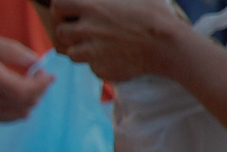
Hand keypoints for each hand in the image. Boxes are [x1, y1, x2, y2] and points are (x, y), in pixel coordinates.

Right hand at [0, 32, 54, 120]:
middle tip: (37, 75)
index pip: (25, 91)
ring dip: (30, 101)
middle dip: (39, 91)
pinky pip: (6, 118)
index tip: (47, 73)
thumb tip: (35, 61)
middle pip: (26, 104)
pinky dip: (18, 110)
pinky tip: (14, 96)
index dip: (42, 84)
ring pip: (19, 115)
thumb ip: (12, 51)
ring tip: (26, 85)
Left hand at [50, 0, 194, 81]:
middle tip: (84, 31)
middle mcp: (86, 30)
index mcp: (92, 8)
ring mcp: (91, 52)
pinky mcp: (100, 69)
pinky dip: (99, 64)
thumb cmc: (155, 16)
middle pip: (60, 33)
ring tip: (100, 45)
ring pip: (72, 53)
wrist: (169, 46)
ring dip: (81, 50)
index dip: (61, 9)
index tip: (69, 12)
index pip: (58, 6)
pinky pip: (91, 67)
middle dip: (69, 32)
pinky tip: (115, 57)